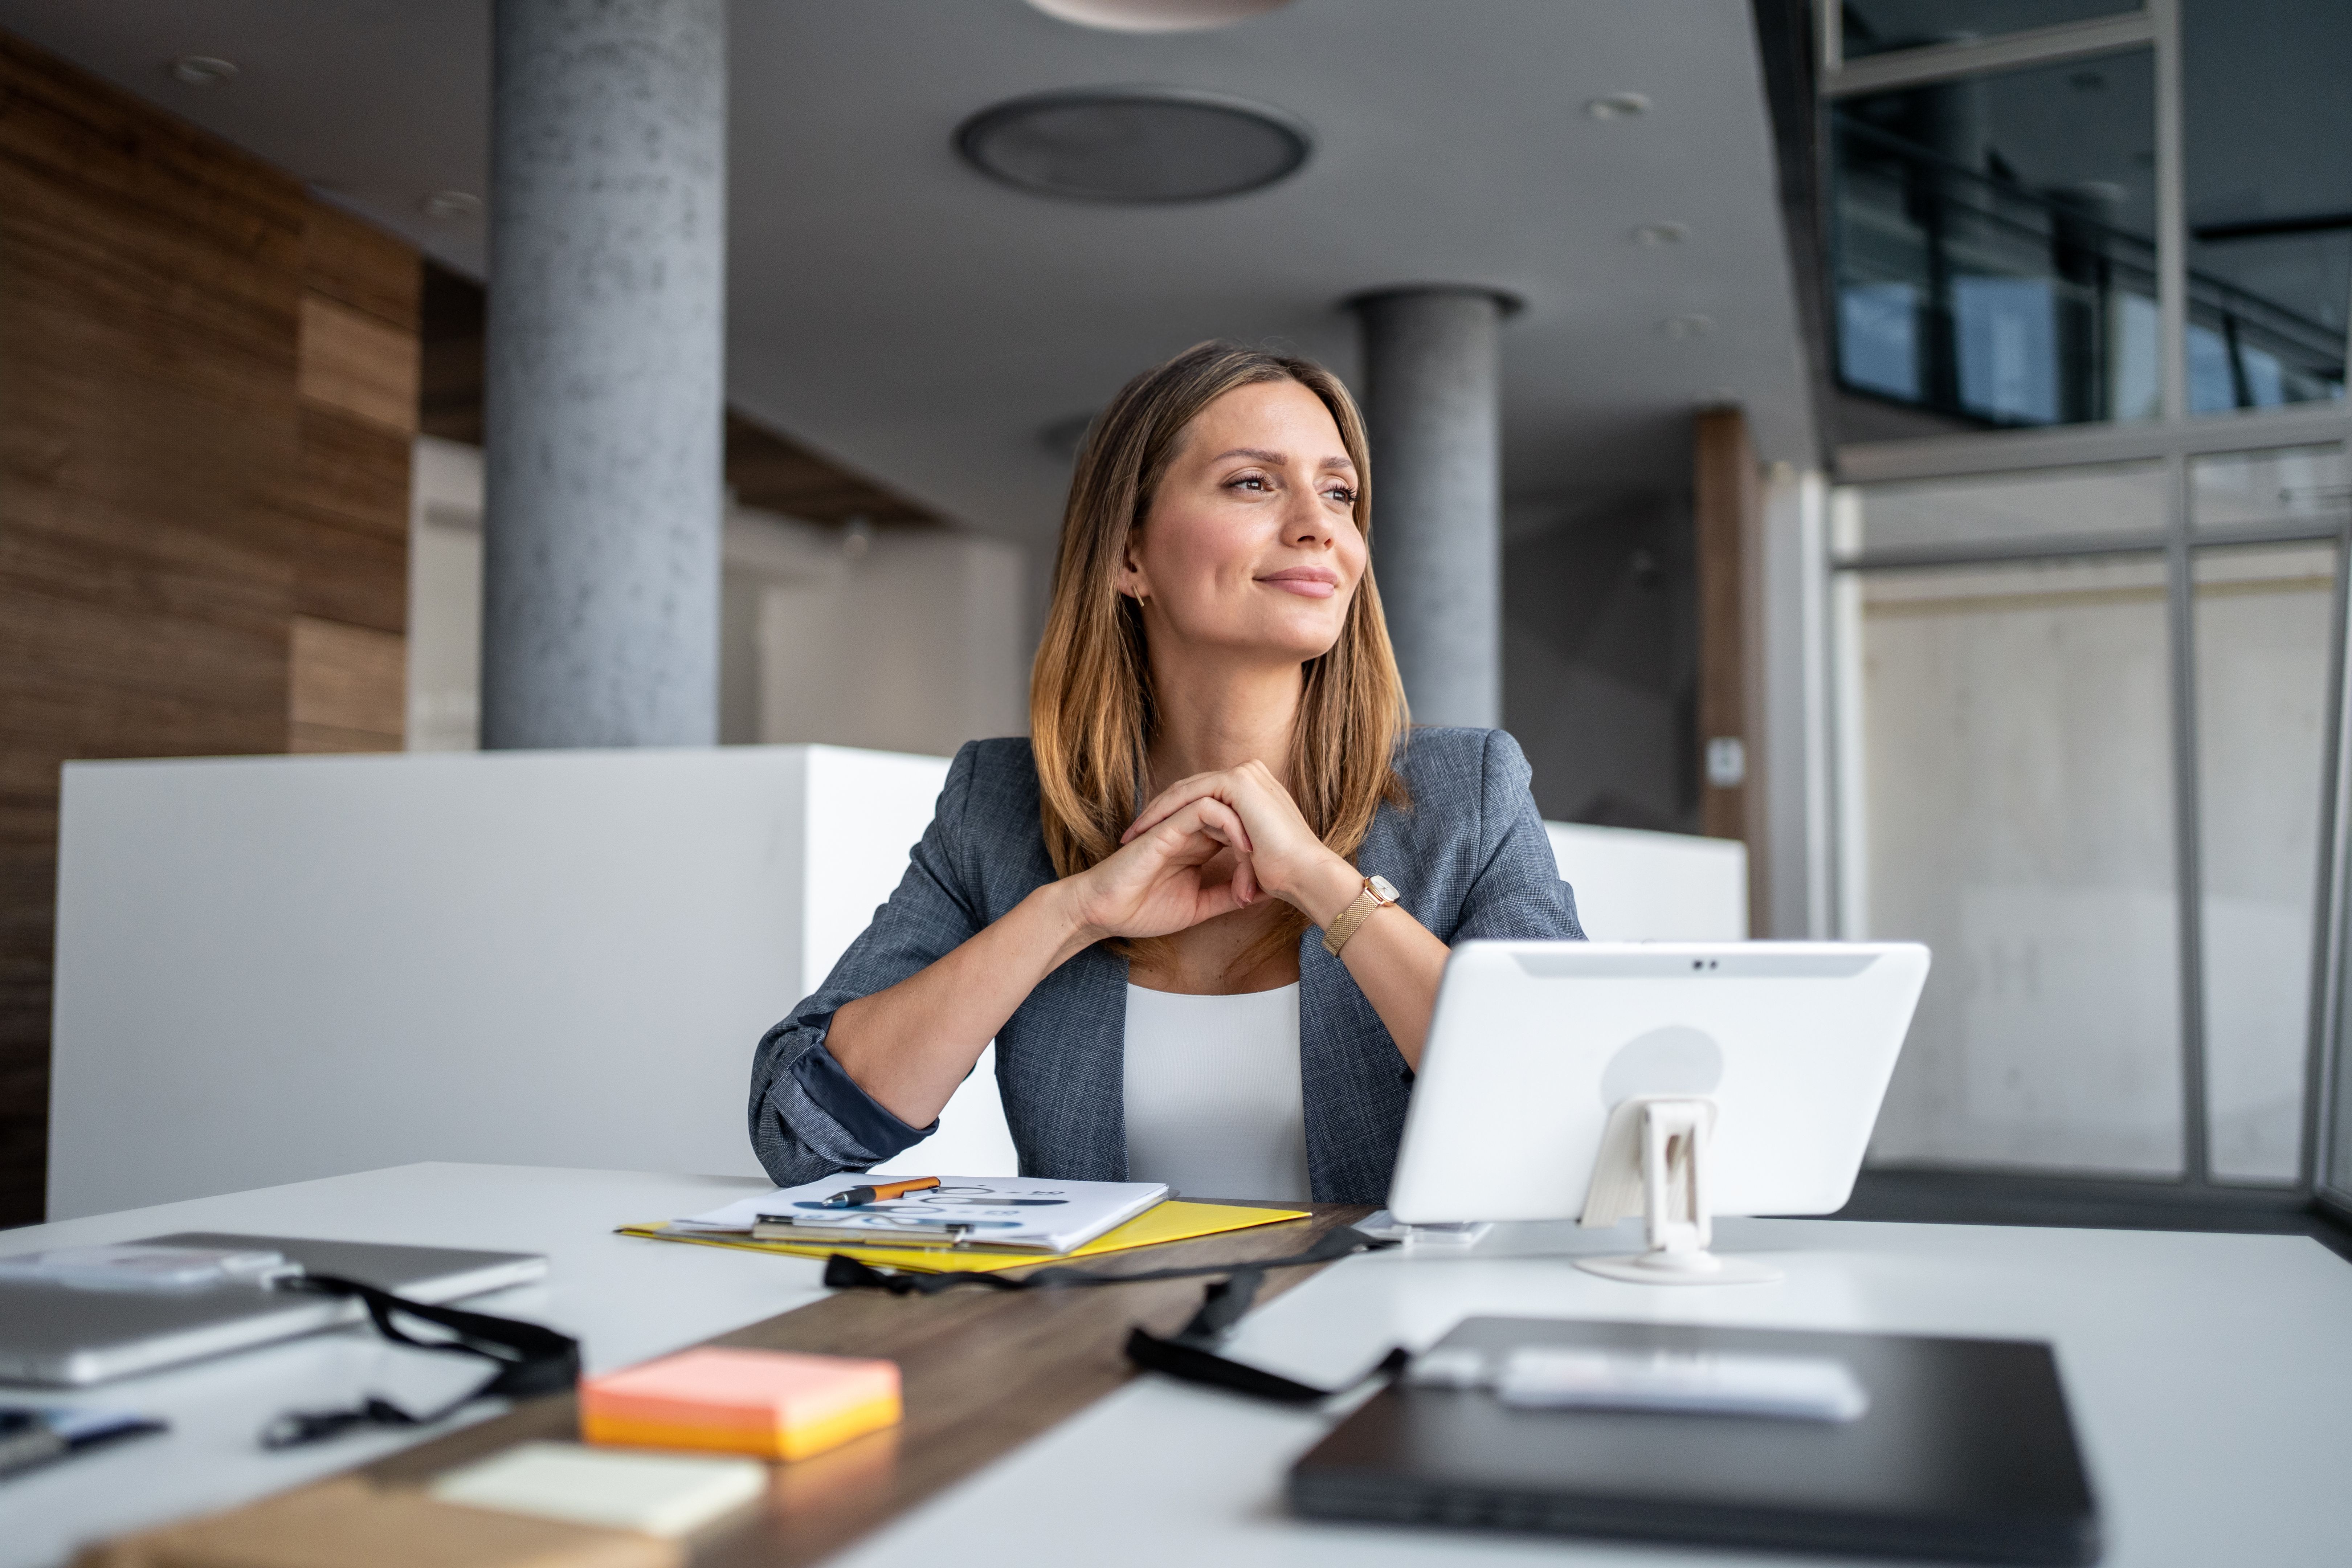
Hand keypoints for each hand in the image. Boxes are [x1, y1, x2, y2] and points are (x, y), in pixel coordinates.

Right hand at [1062, 793, 1256, 942]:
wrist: (1105, 913)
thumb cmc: (1143, 910)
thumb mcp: (1199, 906)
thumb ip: (1227, 895)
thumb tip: (1263, 894)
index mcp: (1199, 844)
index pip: (1241, 830)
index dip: (1263, 850)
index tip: (1275, 882)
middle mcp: (1192, 829)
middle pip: (1238, 813)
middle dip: (1262, 836)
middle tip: (1275, 867)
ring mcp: (1179, 824)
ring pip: (1225, 804)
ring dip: (1250, 826)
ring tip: (1262, 856)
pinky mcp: (1167, 826)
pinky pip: (1204, 809)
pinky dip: (1229, 822)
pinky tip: (1243, 846)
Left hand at [1119, 761, 1362, 926]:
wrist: (1307, 876)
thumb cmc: (1286, 876)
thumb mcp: (1253, 857)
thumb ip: (1236, 849)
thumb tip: (1227, 870)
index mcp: (1253, 791)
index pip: (1201, 798)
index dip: (1172, 817)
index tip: (1148, 841)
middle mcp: (1249, 777)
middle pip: (1190, 791)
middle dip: (1158, 813)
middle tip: (1131, 835)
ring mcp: (1244, 775)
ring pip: (1185, 790)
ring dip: (1156, 811)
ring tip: (1133, 834)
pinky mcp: (1237, 783)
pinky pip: (1189, 794)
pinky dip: (1167, 811)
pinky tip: (1149, 831)